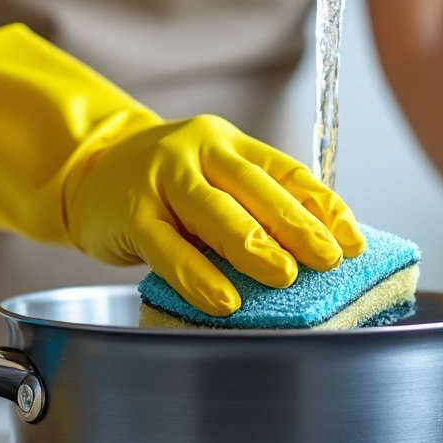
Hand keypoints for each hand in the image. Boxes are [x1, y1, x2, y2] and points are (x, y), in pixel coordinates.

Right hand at [0, 24, 363, 314]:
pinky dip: (197, 274)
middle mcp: (199, 151)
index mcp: (230, 144)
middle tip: (329, 260)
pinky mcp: (130, 211)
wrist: (89, 171)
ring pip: (214, 211)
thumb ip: (254, 208)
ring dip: (252, 246)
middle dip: (296, 226)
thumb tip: (315, 253)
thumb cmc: (166, 188)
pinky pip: (167, 247)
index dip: (323, 208)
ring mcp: (161, 177)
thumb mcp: (215, 184)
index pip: (287, 172)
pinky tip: (223, 298)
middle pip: (255, 188)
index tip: (353, 242)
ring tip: (284, 276)